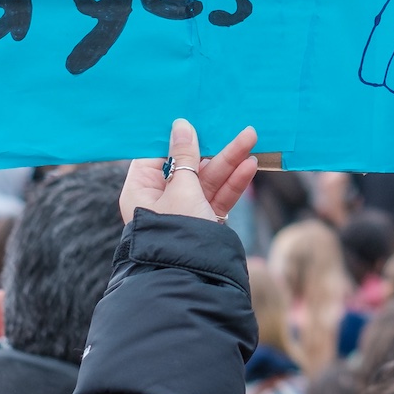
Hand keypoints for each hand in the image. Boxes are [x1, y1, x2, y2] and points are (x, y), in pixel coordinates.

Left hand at [120, 119, 259, 223]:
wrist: (190, 278)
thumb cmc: (176, 229)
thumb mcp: (181, 187)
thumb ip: (186, 155)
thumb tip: (181, 125)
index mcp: (141, 188)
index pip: (158, 153)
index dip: (177, 135)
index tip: (195, 115)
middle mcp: (161, 197)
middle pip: (189, 164)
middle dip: (215, 147)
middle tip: (238, 127)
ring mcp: (185, 209)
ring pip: (208, 178)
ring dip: (230, 161)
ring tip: (252, 140)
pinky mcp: (204, 220)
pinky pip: (218, 196)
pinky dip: (233, 182)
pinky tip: (250, 166)